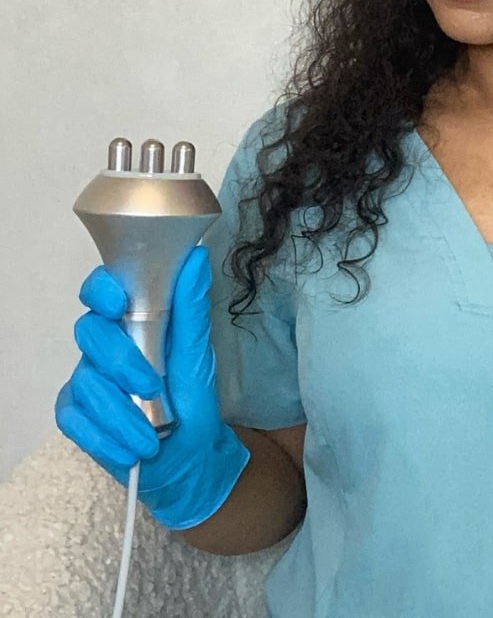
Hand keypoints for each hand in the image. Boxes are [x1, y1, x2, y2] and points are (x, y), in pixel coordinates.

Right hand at [55, 246, 249, 529]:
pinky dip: (104, 436)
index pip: (102, 290)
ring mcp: (86, 379)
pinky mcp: (74, 414)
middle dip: (121, 361)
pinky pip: (74, 419)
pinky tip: (130, 448)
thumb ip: (192, 308)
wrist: (188, 455)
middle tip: (152, 387)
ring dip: (121, 412)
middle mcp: (104, 344)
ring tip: (152, 436)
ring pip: (86, 381)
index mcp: (133, 320)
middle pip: (90, 333)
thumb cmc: (193, 398)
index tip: (118, 302)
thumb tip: (196, 257)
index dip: (102, 290)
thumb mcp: (198, 354)